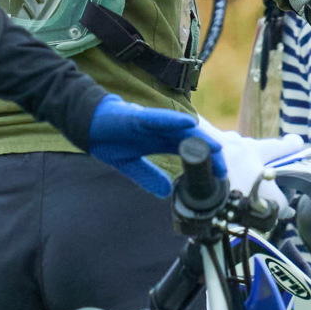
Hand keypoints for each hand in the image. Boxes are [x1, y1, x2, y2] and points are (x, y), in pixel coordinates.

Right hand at [87, 94, 209, 196]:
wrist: (86, 124)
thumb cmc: (109, 140)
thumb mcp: (130, 165)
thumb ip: (149, 176)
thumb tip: (166, 192)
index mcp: (160, 141)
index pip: (190, 152)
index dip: (205, 162)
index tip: (220, 176)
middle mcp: (161, 130)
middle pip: (191, 141)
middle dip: (208, 154)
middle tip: (223, 169)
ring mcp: (151, 122)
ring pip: (181, 129)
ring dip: (199, 138)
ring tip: (216, 148)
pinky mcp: (139, 117)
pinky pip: (159, 118)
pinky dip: (174, 120)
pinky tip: (188, 124)